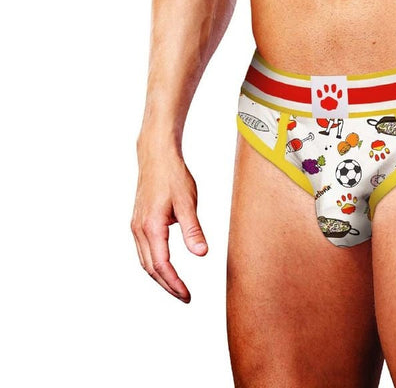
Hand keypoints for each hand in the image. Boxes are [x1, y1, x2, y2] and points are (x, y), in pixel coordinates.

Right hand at [131, 142, 207, 301]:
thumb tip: (201, 253)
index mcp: (151, 227)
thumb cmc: (173, 175)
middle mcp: (139, 230)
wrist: (156, 156)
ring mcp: (136, 226)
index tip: (187, 295)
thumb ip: (193, 229)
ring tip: (177, 287)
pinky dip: (154, 264)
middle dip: (167, 286)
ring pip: (145, 261)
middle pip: (151, 268)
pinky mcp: (138, 222)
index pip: (162, 265)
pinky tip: (165, 266)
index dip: (174, 283)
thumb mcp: (188, 202)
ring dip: (160, 277)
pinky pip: (144, 251)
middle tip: (184, 297)